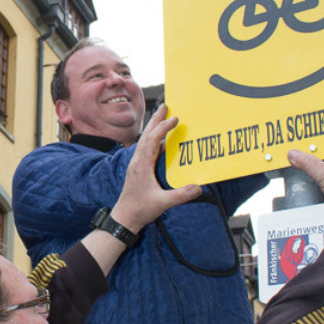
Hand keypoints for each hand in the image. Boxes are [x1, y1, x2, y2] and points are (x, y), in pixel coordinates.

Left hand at [111, 105, 201, 231]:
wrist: (124, 218)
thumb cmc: (140, 209)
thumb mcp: (162, 203)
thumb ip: (180, 195)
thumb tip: (199, 187)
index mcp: (141, 165)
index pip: (152, 140)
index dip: (163, 128)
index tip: (175, 119)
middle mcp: (137, 161)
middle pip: (146, 135)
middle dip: (156, 120)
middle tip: (165, 106)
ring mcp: (137, 165)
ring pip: (145, 141)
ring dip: (154, 128)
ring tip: (164, 117)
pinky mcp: (138, 170)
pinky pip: (147, 150)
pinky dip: (155, 140)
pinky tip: (163, 140)